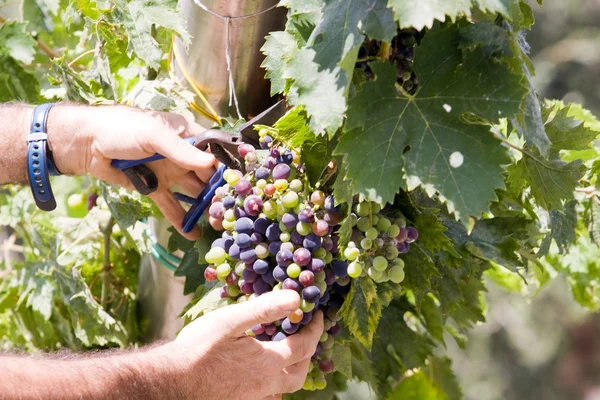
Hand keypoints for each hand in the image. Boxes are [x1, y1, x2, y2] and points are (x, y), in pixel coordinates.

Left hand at [48, 105, 215, 238]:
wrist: (86, 144)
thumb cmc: (121, 129)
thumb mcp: (154, 135)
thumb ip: (182, 150)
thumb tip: (211, 163)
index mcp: (186, 134)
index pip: (213, 151)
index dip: (226, 167)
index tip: (239, 185)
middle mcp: (182, 154)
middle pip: (207, 175)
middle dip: (218, 192)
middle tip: (229, 210)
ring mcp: (170, 172)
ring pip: (193, 192)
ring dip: (204, 207)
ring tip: (216, 224)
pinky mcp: (155, 188)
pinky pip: (171, 205)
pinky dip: (181, 219)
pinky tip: (192, 233)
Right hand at [168, 290, 323, 399]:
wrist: (170, 383)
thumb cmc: (197, 349)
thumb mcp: (230, 320)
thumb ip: (264, 309)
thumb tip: (295, 298)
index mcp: (268, 363)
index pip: (304, 346)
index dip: (314, 328)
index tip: (316, 314)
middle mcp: (265, 385)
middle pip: (299, 374)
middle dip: (308, 354)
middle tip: (305, 335)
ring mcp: (252, 397)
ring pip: (283, 389)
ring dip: (291, 371)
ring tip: (285, 353)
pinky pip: (266, 396)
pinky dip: (272, 384)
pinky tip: (260, 373)